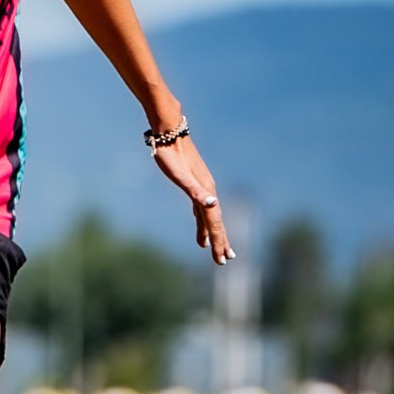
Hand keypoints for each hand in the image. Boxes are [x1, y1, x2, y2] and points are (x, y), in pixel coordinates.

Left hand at [151, 135, 234, 265]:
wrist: (169, 133)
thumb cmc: (170, 155)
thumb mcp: (180, 176)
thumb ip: (195, 192)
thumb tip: (213, 204)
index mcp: (207, 193)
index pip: (215, 223)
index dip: (219, 242)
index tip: (222, 259)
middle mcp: (208, 192)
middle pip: (216, 222)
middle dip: (220, 242)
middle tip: (224, 261)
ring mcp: (202, 188)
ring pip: (209, 217)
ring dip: (212, 233)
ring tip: (212, 250)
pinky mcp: (194, 184)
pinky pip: (200, 209)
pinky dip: (201, 221)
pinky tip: (199, 228)